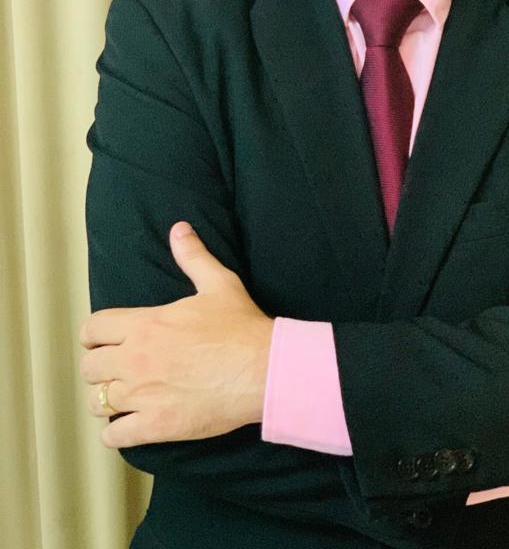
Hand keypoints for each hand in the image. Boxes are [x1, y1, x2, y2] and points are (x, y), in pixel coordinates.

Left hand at [79, 221, 273, 448]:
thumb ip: (193, 256)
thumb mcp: (218, 283)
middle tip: (119, 368)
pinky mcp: (156, 425)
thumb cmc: (240, 326)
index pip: (92, 329)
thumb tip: (180, 229)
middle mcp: (135, 359)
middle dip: (101, 367)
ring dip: (108, 399)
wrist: (263, 368)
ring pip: (97, 402)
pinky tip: (131, 424)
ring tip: (125, 397)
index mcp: (145, 324)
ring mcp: (143, 395)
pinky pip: (114, 436)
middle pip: (89, 367)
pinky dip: (117, 432)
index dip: (95, 335)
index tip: (107, 340)